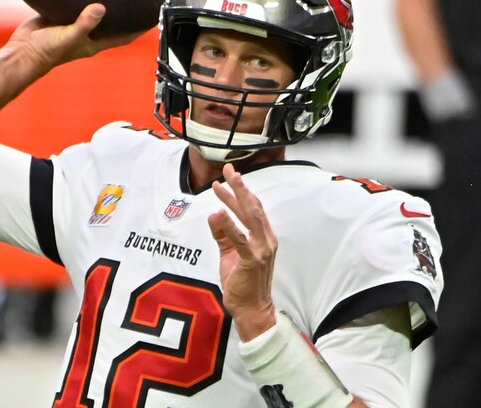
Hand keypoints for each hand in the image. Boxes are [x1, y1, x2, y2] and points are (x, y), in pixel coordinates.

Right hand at [9, 4, 140, 66]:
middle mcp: (86, 33)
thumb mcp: (68, 37)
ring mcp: (72, 24)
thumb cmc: (46, 52)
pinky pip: (71, 3)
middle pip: (111, 22)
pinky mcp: (58, 16)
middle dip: (123, 12)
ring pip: (91, 11)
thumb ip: (84, 23)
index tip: (152, 18)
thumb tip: (100, 7)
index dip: (139, 29)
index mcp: (94, 43)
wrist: (21, 52)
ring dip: (100, 1)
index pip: (123, 37)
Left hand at [208, 163, 277, 340]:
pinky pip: (241, 239)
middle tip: (229, 170)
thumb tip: (214, 214)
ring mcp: (262, 250)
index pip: (252, 209)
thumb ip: (223, 235)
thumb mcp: (230, 254)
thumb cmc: (243, 283)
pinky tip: (220, 212)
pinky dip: (230, 225)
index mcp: (263, 237)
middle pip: (254, 207)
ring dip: (238, 199)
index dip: (241, 191)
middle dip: (241, 187)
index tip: (228, 177)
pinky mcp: (253, 261)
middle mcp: (266, 240)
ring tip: (226, 183)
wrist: (252, 309)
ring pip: (251, 217)